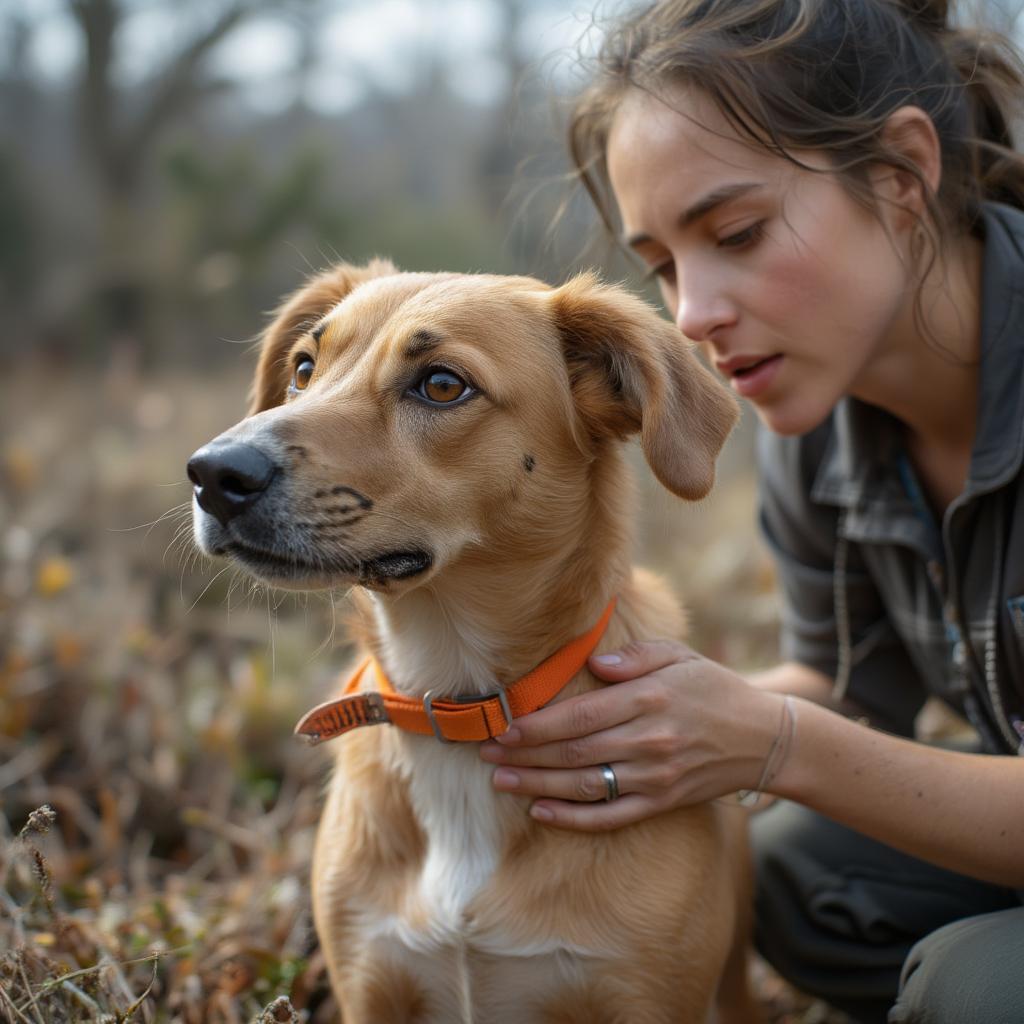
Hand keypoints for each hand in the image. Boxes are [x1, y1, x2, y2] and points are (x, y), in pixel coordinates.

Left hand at [479, 639, 782, 829]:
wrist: (764, 739)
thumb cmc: (714, 689)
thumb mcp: (679, 655)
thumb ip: (634, 656)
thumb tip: (593, 663)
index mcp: (648, 699)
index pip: (579, 716)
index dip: (536, 725)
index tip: (502, 726)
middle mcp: (648, 740)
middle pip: (573, 752)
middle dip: (524, 754)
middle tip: (485, 754)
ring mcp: (654, 776)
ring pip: (584, 785)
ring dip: (537, 784)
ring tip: (500, 781)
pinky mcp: (662, 802)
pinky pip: (611, 816)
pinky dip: (573, 818)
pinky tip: (542, 811)